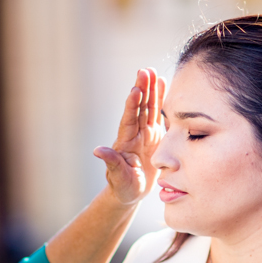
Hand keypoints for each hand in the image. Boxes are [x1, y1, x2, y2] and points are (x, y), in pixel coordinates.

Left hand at [94, 68, 165, 205]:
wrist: (131, 191)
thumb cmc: (123, 187)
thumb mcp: (118, 177)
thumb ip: (111, 162)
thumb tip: (97, 150)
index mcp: (126, 142)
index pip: (129, 120)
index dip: (132, 105)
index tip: (135, 89)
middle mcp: (135, 134)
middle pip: (139, 108)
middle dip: (142, 89)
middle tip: (144, 71)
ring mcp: (145, 134)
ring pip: (149, 108)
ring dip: (151, 90)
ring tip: (153, 72)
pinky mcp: (155, 136)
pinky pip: (158, 115)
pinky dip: (161, 100)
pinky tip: (163, 85)